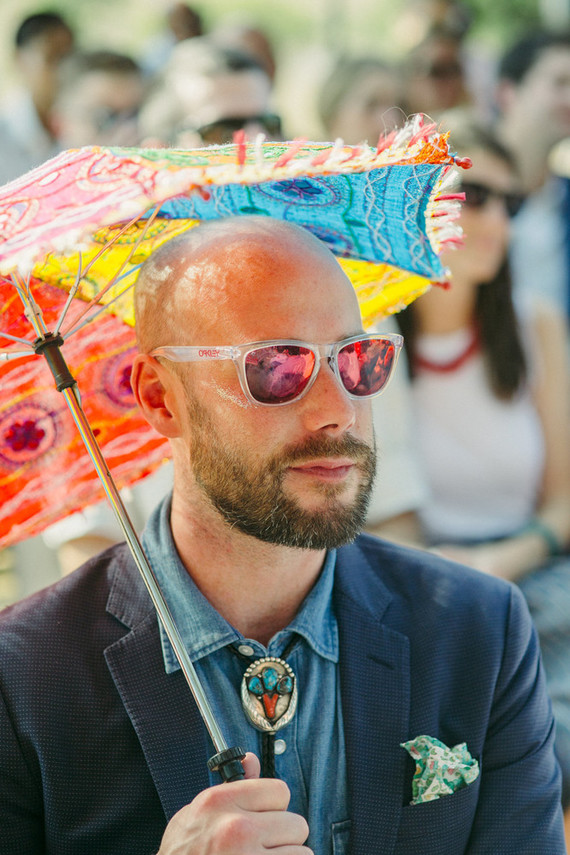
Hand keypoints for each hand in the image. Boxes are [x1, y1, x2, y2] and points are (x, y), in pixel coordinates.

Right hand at [157, 753, 312, 853]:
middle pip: (296, 824)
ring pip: (301, 852)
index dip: (275, 806)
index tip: (266, 816)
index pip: (280, 791)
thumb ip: (231, 786)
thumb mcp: (198, 812)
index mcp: (221, 802)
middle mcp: (238, 828)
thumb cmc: (183, 853)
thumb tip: (252, 761)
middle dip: (284, 836)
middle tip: (264, 845)